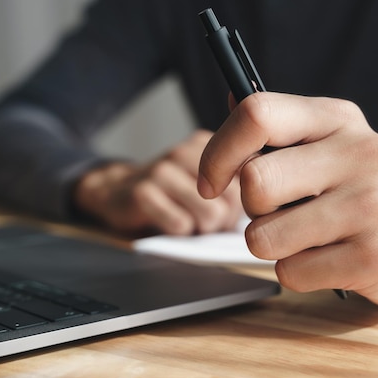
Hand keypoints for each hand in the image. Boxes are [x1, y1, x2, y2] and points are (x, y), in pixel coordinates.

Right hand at [75, 129, 242, 235]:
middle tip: (207, 222)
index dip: (244, 204)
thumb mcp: (204, 178)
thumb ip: (234, 184)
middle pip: (234, 201)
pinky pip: (180, 225)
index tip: (228, 208)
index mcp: (207, 144)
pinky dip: (178, 232)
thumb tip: (262, 210)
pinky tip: (167, 223)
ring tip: (189, 222)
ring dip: (203, 229)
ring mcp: (161, 170)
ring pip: (210, 214)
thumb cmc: (170, 191)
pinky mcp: (142, 192)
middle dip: (225, 221)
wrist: (116, 190)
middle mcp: (185, 151)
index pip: (249, 179)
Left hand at [198, 92, 377, 305]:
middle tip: (279, 212)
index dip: (218, 152)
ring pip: (264, 237)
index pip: (257, 113)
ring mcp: (372, 205)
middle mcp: (361, 152)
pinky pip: (290, 272)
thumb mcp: (321, 145)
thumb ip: (275, 128)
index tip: (210, 183)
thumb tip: (229, 97)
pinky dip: (296, 271)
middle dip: (252, 209)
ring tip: (306, 236)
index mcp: (338, 117)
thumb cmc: (350, 189)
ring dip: (272, 244)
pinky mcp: (374, 257)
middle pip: (255, 183)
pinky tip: (326, 259)